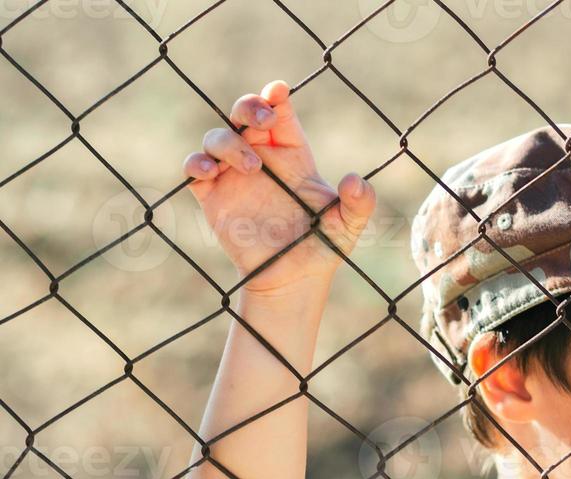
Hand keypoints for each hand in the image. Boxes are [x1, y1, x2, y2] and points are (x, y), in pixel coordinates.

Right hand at [181, 79, 375, 295]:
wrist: (292, 280)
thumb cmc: (322, 248)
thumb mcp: (348, 225)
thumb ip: (359, 204)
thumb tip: (356, 180)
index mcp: (292, 155)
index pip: (281, 114)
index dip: (276, 97)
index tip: (279, 91)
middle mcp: (260, 158)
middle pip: (244, 114)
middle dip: (249, 107)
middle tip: (262, 120)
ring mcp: (233, 175)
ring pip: (217, 137)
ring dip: (229, 143)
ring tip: (251, 166)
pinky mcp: (213, 195)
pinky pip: (194, 168)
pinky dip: (196, 163)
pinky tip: (209, 172)